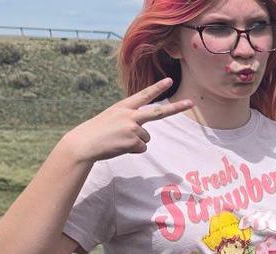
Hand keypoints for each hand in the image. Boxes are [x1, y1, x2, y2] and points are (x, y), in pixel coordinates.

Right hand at [56, 78, 192, 163]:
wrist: (84, 143)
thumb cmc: (96, 132)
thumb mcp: (111, 119)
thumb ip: (128, 120)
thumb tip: (143, 136)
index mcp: (123, 106)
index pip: (144, 95)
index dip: (157, 88)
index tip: (170, 81)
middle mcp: (130, 114)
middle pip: (159, 112)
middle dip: (177, 107)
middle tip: (191, 102)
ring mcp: (133, 128)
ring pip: (146, 138)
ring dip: (135, 142)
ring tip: (118, 141)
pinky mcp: (133, 141)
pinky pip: (141, 148)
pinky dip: (132, 150)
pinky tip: (119, 147)